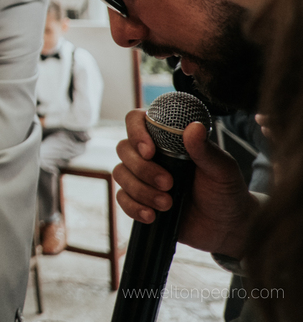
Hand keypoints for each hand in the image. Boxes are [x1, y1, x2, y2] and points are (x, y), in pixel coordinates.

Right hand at [113, 109, 257, 256]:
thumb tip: (194, 127)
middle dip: (143, 170)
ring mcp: (142, 177)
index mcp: (167, 139)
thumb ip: (206, 150)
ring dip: (141, 191)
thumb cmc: (226, 192)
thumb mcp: (222, 170)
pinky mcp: (139, 199)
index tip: (149, 151)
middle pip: (123, 149)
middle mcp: (150, 154)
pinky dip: (133, 207)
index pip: (136, 120)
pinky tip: (152, 215)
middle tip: (168, 184)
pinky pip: (122, 198)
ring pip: (120, 174)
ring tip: (167, 204)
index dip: (136, 133)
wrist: (227, 227)